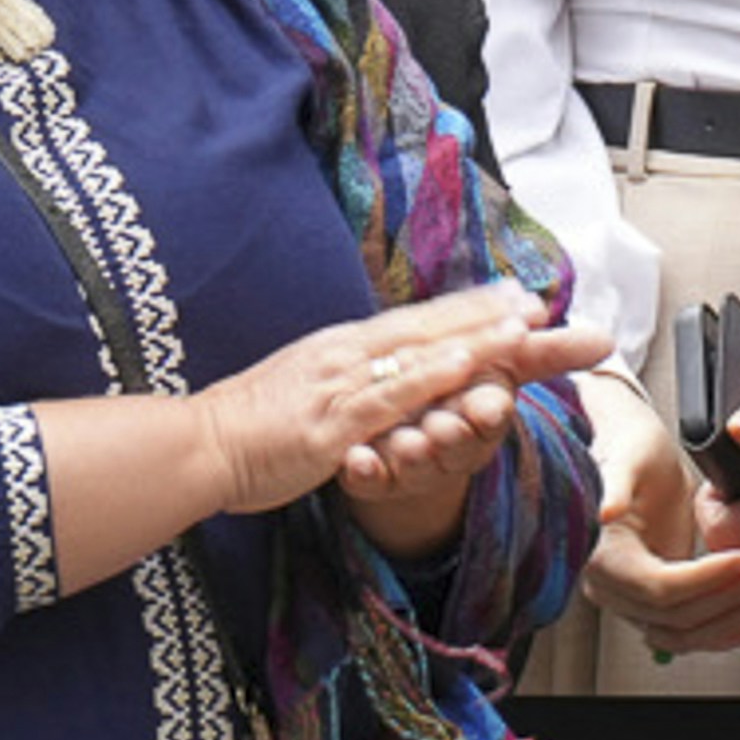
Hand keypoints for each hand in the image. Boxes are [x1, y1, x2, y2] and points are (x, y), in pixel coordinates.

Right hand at [192, 300, 601, 551]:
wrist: (200, 445)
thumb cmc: (251, 423)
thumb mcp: (305, 387)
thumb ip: (344, 375)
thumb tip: (375, 366)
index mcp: (340, 348)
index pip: (414, 321)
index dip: (466, 307)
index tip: (514, 294)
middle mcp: (345, 355)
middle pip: (427, 327)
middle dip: (485, 313)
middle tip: (539, 300)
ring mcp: (340, 385)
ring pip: (419, 354)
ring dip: (473, 336)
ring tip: (523, 323)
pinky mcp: (334, 422)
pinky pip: (390, 394)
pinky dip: (430, 374)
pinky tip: (466, 361)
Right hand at [572, 373, 739, 656]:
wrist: (629, 452)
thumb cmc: (628, 448)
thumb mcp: (625, 456)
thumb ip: (614, 484)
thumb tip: (605, 513)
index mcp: (599, 552)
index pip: (659, 587)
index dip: (707, 579)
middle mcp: (606, 583)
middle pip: (673, 616)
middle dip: (728, 596)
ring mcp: (627, 597)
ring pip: (678, 634)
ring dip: (726, 620)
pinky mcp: (649, 599)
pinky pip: (680, 631)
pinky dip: (716, 632)